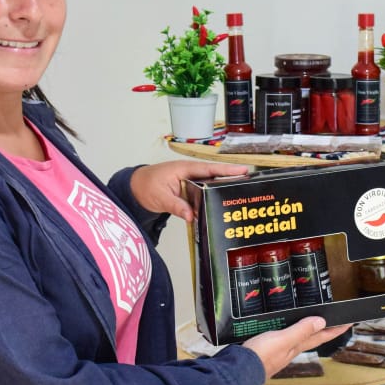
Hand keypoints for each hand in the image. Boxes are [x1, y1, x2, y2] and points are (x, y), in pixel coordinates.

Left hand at [129, 160, 246, 221]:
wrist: (135, 188)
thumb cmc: (145, 186)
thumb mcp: (160, 197)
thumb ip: (176, 206)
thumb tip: (192, 215)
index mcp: (185, 169)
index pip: (210, 169)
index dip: (227, 170)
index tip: (243, 170)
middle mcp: (190, 173)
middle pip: (215, 175)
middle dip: (231, 178)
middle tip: (250, 182)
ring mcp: (189, 182)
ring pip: (210, 184)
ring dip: (222, 188)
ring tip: (239, 194)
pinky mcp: (188, 191)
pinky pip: (203, 193)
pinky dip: (211, 198)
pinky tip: (219, 205)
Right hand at [242, 317, 352, 380]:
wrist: (237, 371)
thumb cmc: (259, 357)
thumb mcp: (282, 339)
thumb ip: (300, 331)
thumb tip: (321, 322)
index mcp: (296, 346)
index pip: (320, 336)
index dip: (335, 329)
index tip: (348, 323)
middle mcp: (290, 349)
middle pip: (311, 338)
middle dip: (323, 329)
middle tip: (334, 322)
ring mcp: (278, 351)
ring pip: (297, 338)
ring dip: (306, 330)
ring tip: (313, 323)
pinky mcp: (266, 349)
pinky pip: (283, 338)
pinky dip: (288, 332)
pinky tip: (284, 330)